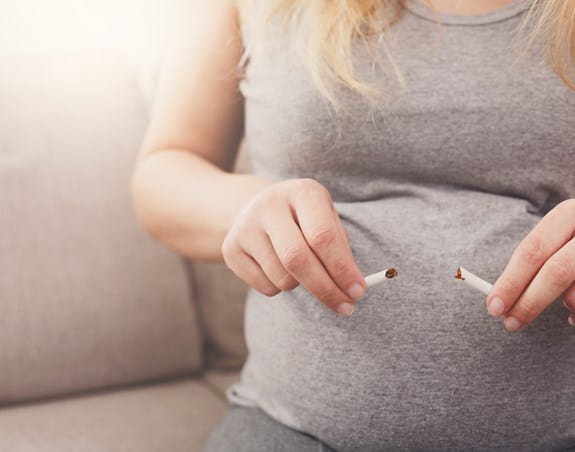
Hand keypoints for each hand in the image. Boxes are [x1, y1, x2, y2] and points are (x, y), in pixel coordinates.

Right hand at [222, 178, 365, 315]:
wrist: (254, 208)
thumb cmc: (303, 219)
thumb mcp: (325, 220)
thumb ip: (341, 249)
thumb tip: (353, 288)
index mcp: (302, 192)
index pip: (323, 236)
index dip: (342, 268)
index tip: (358, 292)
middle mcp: (270, 204)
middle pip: (298, 259)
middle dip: (325, 289)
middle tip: (345, 307)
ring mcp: (245, 226)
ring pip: (283, 278)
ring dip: (301, 285)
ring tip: (299, 267)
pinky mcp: (231, 249)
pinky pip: (265, 287)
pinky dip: (280, 288)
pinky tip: (277, 267)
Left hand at [486, 199, 574, 330]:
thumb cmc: (573, 243)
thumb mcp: (560, 238)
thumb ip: (537, 259)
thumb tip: (500, 296)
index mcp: (569, 213)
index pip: (532, 251)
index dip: (511, 281)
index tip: (492, 306)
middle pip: (556, 272)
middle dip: (530, 303)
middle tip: (511, 324)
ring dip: (569, 306)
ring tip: (568, 309)